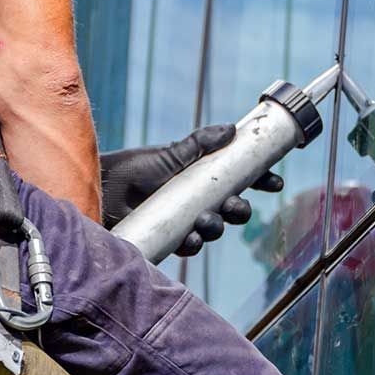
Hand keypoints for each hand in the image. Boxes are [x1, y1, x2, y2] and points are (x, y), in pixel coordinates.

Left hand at [100, 124, 284, 256]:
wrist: (100, 189)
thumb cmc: (131, 169)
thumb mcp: (168, 154)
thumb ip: (199, 143)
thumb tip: (231, 129)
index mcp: (202, 177)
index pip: (239, 180)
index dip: (260, 182)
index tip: (275, 183)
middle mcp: (197, 200)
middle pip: (232, 209)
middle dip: (241, 210)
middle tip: (235, 205)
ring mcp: (184, 220)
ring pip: (214, 229)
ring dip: (217, 226)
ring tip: (206, 218)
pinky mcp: (168, 239)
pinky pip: (190, 246)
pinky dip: (194, 243)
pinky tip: (191, 238)